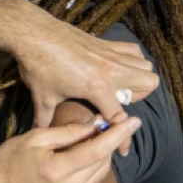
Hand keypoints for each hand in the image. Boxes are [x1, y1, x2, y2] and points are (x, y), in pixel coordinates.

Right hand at [0, 117, 141, 182]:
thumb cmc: (7, 161)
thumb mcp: (34, 138)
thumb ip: (67, 133)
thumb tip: (94, 126)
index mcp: (57, 171)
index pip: (97, 151)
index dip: (117, 135)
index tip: (134, 121)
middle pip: (102, 164)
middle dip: (111, 142)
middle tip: (110, 123)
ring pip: (99, 175)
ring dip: (104, 155)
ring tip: (101, 136)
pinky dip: (94, 166)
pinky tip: (89, 153)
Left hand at [11, 7, 158, 127]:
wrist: (33, 33)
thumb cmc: (38, 66)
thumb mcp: (42, 97)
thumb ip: (44, 119)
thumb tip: (38, 134)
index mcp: (97, 87)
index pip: (119, 117)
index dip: (123, 137)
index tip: (123, 149)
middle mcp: (111, 70)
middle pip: (148, 84)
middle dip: (138, 97)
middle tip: (117, 100)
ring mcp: (111, 53)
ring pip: (144, 65)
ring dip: (137, 77)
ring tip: (118, 84)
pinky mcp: (106, 42)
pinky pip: (132, 50)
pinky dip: (132, 59)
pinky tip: (116, 66)